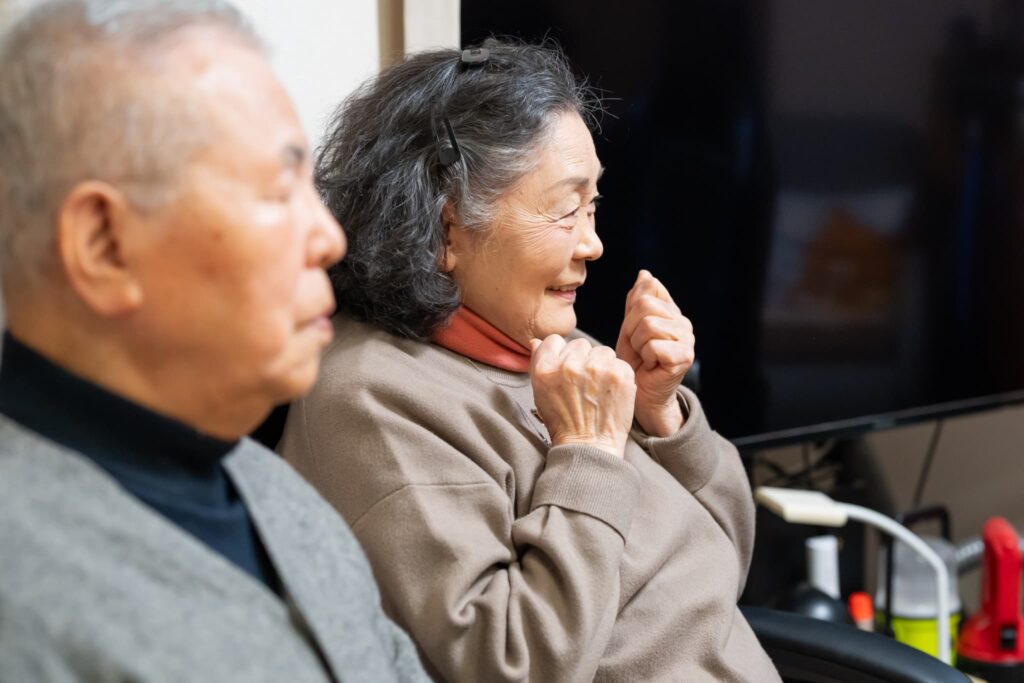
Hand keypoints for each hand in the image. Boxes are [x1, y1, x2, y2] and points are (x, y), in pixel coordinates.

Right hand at [529, 335, 635, 457]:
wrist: (589, 447)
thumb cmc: (563, 423)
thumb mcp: (540, 393)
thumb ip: (538, 363)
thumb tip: (537, 341)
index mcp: (547, 368)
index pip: (555, 340)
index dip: (561, 354)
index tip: (567, 370)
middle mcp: (571, 365)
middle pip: (580, 344)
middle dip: (583, 360)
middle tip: (584, 384)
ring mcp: (597, 368)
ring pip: (602, 351)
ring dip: (602, 365)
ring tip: (599, 388)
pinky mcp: (620, 374)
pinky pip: (620, 362)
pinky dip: (618, 376)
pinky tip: (611, 393)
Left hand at [615, 270, 694, 436]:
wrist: (639, 394)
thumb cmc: (635, 362)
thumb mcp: (630, 327)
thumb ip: (636, 301)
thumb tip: (645, 274)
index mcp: (672, 313)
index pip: (648, 291)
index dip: (632, 314)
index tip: (634, 332)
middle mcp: (684, 324)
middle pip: (646, 307)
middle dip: (631, 329)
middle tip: (638, 348)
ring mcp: (687, 340)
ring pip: (648, 325)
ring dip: (638, 344)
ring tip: (645, 357)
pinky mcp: (684, 357)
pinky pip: (654, 345)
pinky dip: (646, 357)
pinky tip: (652, 366)